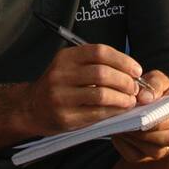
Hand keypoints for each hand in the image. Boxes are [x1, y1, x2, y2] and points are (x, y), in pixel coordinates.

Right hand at [25, 43, 142, 135]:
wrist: (32, 107)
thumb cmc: (59, 85)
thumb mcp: (70, 66)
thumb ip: (95, 65)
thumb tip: (130, 71)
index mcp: (66, 57)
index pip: (99, 52)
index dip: (122, 60)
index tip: (136, 69)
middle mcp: (61, 74)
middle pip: (102, 73)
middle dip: (125, 81)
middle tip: (135, 87)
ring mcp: (62, 97)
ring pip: (101, 95)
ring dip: (122, 98)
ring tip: (130, 100)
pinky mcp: (66, 117)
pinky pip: (96, 113)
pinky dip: (114, 111)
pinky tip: (120, 110)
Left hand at [112, 70, 168, 162]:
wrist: (154, 101)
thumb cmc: (156, 89)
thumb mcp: (158, 79)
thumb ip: (154, 84)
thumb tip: (144, 98)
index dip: (155, 118)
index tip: (139, 111)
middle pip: (162, 140)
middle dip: (143, 131)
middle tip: (126, 120)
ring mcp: (162, 149)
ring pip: (150, 151)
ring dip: (134, 139)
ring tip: (120, 125)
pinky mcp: (146, 156)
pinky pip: (135, 157)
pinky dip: (124, 147)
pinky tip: (117, 133)